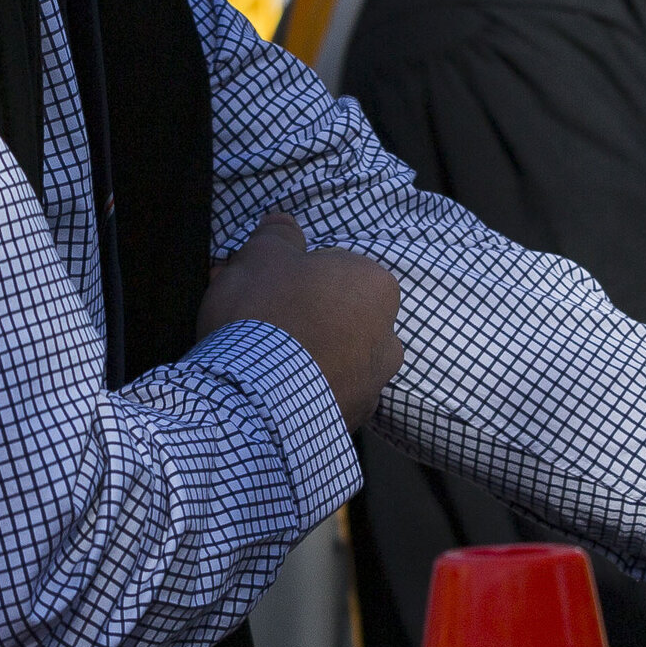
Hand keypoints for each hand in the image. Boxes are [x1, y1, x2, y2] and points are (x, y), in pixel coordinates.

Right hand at [201, 212, 401, 429]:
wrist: (256, 401)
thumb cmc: (266, 315)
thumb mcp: (263, 256)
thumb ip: (278, 234)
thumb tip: (283, 224)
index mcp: (377, 287)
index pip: (334, 271)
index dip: (293, 278)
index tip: (265, 289)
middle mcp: (389, 338)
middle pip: (337, 316)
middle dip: (302, 316)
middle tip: (258, 322)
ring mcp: (373, 386)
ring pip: (333, 358)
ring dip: (302, 355)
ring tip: (259, 361)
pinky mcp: (351, 422)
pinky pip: (323, 396)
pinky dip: (302, 392)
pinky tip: (270, 390)